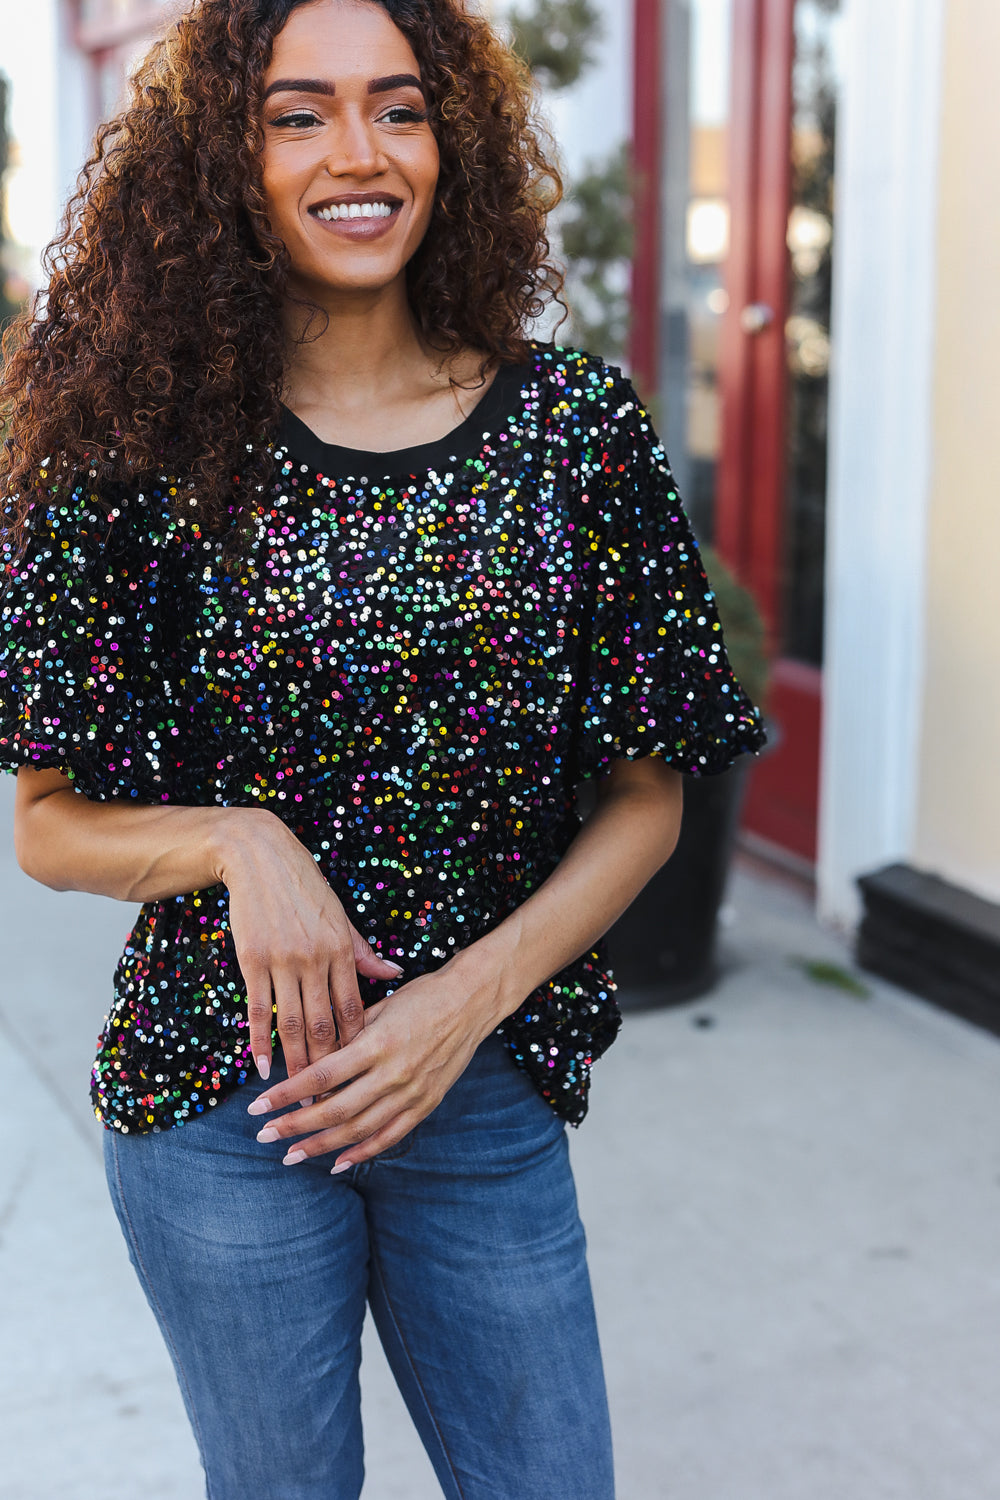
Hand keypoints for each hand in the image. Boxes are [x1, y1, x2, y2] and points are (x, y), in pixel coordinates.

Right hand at [218, 810, 403, 1085]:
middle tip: (327, 1103)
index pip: (354, 1010)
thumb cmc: (305, 887)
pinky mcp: (253, 960)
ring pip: (291, 1023)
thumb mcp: (341, 916)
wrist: (260, 857)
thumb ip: (363, 951)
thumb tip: (394, 972)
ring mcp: (283, 961)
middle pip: (323, 1025)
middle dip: (326, 1068)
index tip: (358, 1076)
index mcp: (343, 950)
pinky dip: (259, 1041)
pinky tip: (262, 1068)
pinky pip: (258, 1009)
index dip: (356, 1047)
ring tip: (297, 1095)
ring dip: (294, 1064)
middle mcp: (316, 959)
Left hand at [245, 950, 512, 1167]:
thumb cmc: (422, 996)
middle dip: (294, 1126)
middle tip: (264, 1135)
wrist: (471, 1001)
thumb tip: (312, 1063)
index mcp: (376, 1043)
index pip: (321, 1075)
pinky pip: (389, 1136)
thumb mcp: (380, 1007)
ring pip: (358, 1129)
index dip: (286, 1094)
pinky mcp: (426, 1104)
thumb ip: (347, 1036)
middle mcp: (393, 1072)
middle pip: (334, 1108)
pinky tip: (336, 1163)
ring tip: (290, 1155)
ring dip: (320, 1146)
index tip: (257, 1106)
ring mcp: (411, 1092)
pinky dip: (361, 1153)